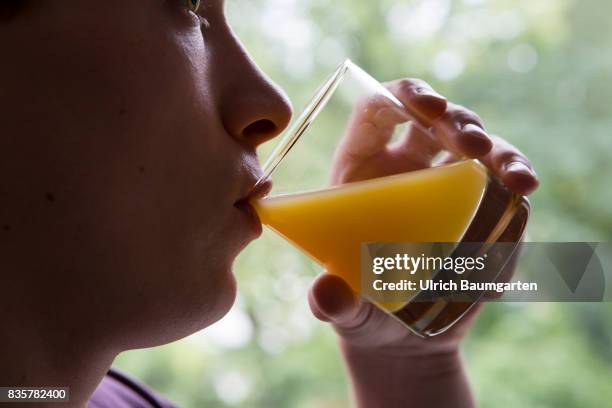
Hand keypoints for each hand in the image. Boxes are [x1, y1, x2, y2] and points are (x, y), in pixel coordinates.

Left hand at [308, 78, 538, 406]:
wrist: (405, 333)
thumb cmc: (364, 308)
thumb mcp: (345, 306)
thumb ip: (331, 301)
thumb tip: (328, 298)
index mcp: (362, 168)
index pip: (379, 110)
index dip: (403, 96)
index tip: (427, 108)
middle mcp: (405, 166)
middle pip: (433, 119)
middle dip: (456, 121)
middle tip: (471, 145)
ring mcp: (446, 181)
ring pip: (478, 143)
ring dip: (498, 148)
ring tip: (511, 175)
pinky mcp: (481, 204)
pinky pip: (503, 179)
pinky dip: (517, 176)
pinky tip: (524, 189)